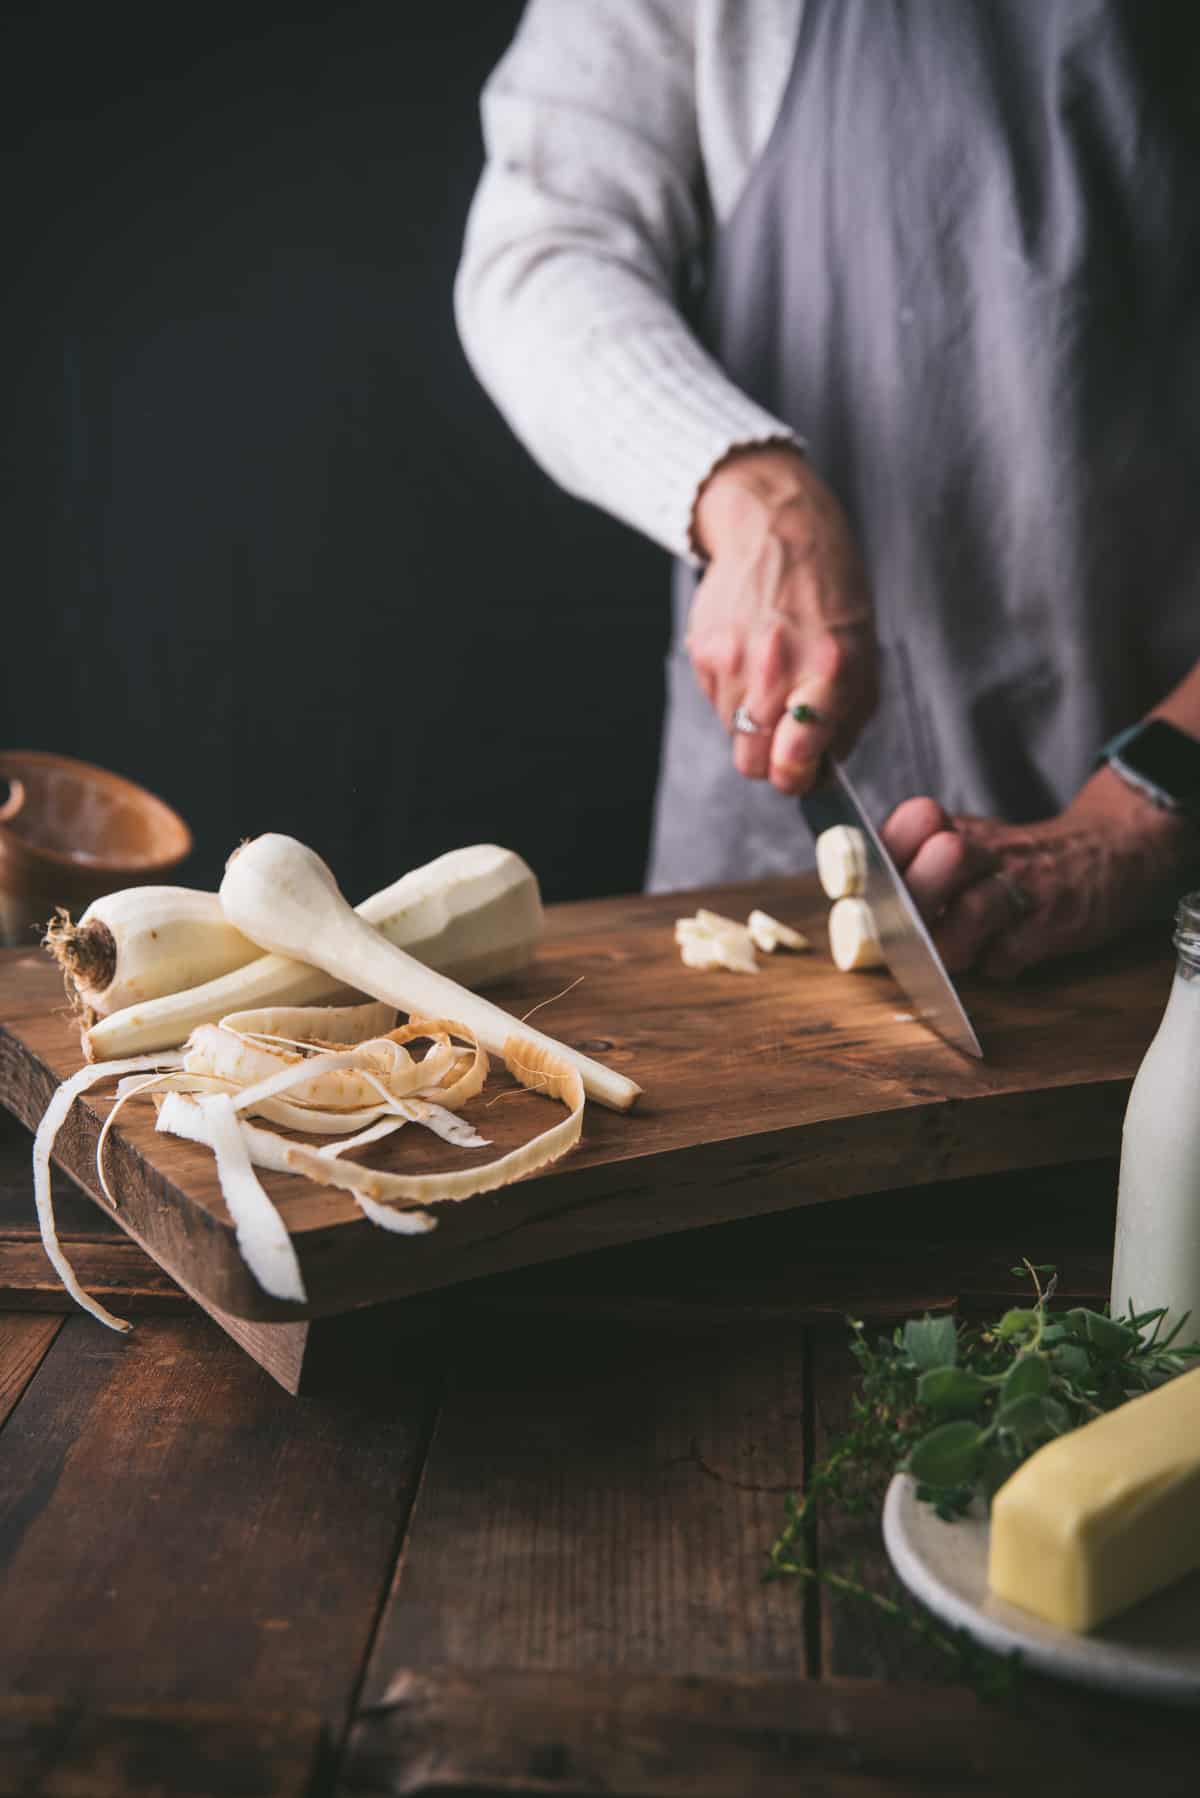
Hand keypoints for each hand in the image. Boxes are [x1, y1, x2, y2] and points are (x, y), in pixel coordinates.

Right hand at [689, 444, 876, 792]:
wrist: (778, 528)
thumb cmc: (830, 591)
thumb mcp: (863, 651)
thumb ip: (847, 718)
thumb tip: (824, 771)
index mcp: (827, 670)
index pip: (794, 759)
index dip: (797, 779)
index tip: (802, 774)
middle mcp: (775, 668)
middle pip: (752, 762)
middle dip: (770, 761)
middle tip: (787, 739)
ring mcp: (731, 660)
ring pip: (732, 734)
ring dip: (752, 722)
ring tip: (772, 679)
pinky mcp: (702, 650)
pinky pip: (715, 701)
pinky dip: (733, 692)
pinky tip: (751, 656)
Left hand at [881, 771, 1193, 978]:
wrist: (1107, 852)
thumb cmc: (1013, 860)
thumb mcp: (964, 840)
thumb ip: (912, 865)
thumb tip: (858, 909)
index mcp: (954, 827)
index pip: (912, 822)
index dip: (883, 856)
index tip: (864, 893)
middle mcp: (988, 848)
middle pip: (945, 857)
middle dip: (916, 904)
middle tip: (903, 936)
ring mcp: (1025, 881)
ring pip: (976, 908)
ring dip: (952, 947)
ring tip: (948, 961)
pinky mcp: (1056, 919)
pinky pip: (1012, 952)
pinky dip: (996, 966)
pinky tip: (997, 961)